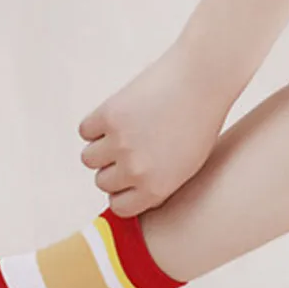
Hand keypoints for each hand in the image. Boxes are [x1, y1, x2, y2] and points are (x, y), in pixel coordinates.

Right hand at [79, 45, 228, 216]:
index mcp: (156, 188)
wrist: (203, 81)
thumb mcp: (186, 166)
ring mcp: (120, 143)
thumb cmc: (199, 122)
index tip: (129, 178)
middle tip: (130, 148)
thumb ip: (156, 185)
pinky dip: (96, 125)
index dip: (122, 192)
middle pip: (102, 181)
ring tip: (123, 131)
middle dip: (112, 168)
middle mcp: (136, 171)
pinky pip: (85, 131)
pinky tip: (117, 115)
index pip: (119, 206)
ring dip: (100, 147)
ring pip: (89, 158)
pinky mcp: (109, 115)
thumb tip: (124, 194)